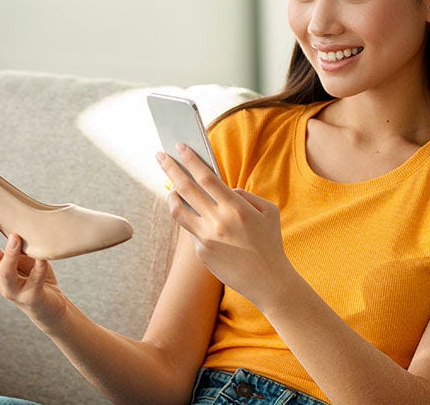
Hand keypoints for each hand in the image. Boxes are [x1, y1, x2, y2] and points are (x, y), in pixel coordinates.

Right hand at [0, 203, 68, 324]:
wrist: (46, 305)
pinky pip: (34, 282)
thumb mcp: (18, 253)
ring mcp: (11, 290)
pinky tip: (42, 259)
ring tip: (15, 237)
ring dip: (9, 254)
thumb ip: (10, 236)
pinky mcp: (30, 298)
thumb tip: (6, 207)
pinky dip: (38, 270)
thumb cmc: (29, 274)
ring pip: (5, 272)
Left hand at [156, 145, 295, 309]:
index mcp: (236, 208)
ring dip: (172, 195)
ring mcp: (206, 238)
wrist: (268, 281)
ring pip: (178, 211)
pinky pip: (192, 230)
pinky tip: (199, 218)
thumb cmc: (270, 242)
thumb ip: (243, 195)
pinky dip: (194, 220)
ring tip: (172, 188)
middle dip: (170, 168)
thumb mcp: (267, 211)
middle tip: (160, 156)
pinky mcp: (201, 252)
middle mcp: (217, 222)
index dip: (190, 160)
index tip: (179, 147)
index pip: (206, 177)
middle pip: (185, 188)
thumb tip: (221, 189)